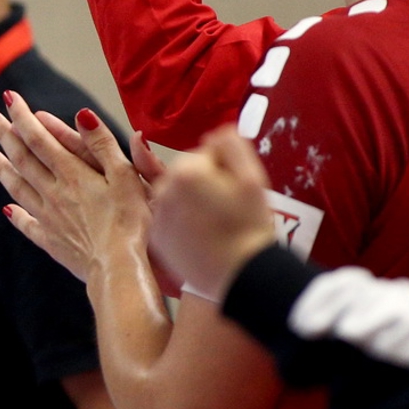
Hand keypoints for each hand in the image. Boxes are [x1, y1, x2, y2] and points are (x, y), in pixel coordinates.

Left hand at [0, 94, 155, 282]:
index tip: (9, 98)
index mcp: (72, 174)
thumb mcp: (125, 177)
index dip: (22, 117)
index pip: (40, 138)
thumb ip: (102, 144)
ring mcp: (50, 218)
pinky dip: (16, 215)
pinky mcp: (53, 242)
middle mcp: (54, 193)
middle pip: (23, 159)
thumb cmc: (131, 222)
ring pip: (19, 188)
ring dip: (3, 169)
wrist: (119, 269)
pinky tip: (7, 209)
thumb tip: (81, 113)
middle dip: (6, 135)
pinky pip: (28, 224)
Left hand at [148, 128, 278, 299]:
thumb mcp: (252, 178)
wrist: (241, 275)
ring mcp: (157, 216)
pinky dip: (183, 221)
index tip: (236, 186)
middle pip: (188, 173)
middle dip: (206, 183)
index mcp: (185, 171)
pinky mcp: (156, 238)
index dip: (226, 168)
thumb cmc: (250, 227)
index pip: (206, 154)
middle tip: (229, 206)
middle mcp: (163, 191)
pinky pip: (170, 218)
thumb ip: (231, 144)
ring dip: (193, 201)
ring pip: (177, 195)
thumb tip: (216, 133)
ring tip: (217, 221)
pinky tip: (204, 234)